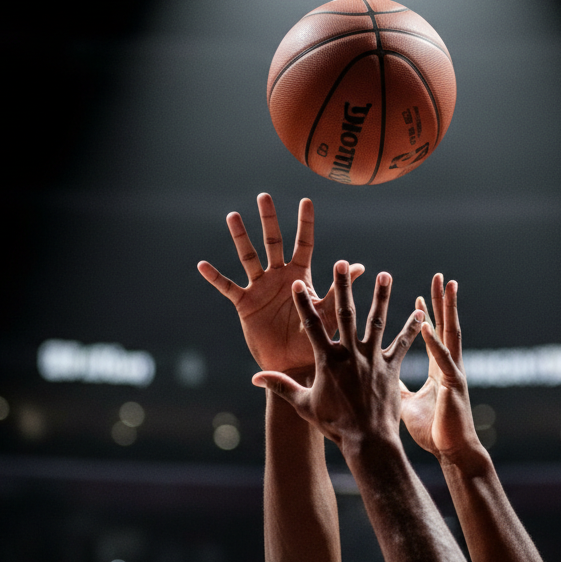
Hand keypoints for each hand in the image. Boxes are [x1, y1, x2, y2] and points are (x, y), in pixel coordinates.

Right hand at [198, 193, 363, 372]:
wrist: (294, 364)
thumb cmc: (314, 340)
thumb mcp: (327, 312)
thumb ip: (338, 289)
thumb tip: (357, 266)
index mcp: (300, 276)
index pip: (303, 243)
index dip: (305, 223)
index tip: (306, 201)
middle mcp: (279, 277)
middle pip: (273, 242)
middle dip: (269, 220)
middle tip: (264, 196)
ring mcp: (260, 289)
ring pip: (249, 257)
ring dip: (241, 237)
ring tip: (233, 216)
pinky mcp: (245, 304)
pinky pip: (228, 287)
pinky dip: (215, 277)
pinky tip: (203, 265)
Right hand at [252, 262, 424, 449]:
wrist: (368, 441)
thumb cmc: (334, 424)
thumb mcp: (304, 405)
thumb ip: (280, 386)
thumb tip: (255, 378)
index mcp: (327, 361)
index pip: (312, 326)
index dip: (304, 304)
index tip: (299, 283)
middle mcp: (350, 354)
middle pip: (346, 314)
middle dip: (343, 287)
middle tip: (341, 263)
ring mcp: (372, 359)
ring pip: (377, 321)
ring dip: (381, 297)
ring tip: (384, 274)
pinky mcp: (391, 368)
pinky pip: (402, 344)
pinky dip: (411, 328)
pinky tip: (421, 312)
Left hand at [400, 275, 481, 463]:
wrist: (452, 452)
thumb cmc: (433, 430)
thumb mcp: (408, 404)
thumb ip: (396, 386)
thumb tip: (380, 377)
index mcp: (439, 369)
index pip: (432, 336)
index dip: (427, 316)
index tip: (419, 296)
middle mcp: (448, 365)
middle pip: (445, 325)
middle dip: (442, 301)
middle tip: (441, 277)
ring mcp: (452, 372)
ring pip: (450, 333)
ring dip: (447, 308)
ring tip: (446, 285)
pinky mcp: (453, 384)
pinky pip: (443, 359)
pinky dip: (435, 341)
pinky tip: (427, 325)